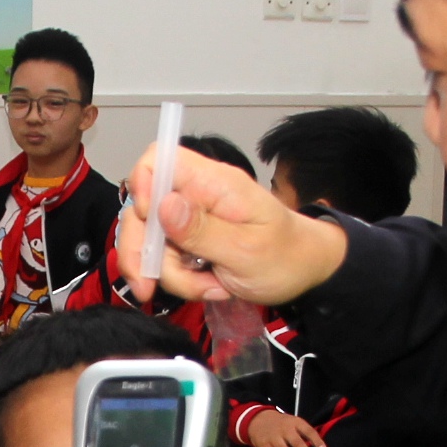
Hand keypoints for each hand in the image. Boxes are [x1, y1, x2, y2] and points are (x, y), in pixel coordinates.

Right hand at [112, 146, 350, 309]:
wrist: (305, 272)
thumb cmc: (285, 256)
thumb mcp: (246, 250)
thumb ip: (202, 230)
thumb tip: (162, 205)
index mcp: (213, 183)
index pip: (158, 159)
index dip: (142, 186)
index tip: (149, 224)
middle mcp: (196, 195)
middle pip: (141, 209)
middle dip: (142, 251)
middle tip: (151, 286)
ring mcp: (190, 219)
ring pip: (151, 241)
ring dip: (169, 273)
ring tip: (209, 288)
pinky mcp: (189, 241)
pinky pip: (165, 258)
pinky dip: (181, 280)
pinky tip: (209, 287)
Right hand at [244, 408, 325, 446]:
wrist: (258, 419)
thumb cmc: (282, 424)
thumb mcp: (294, 422)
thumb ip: (305, 433)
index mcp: (295, 423)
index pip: (308, 431)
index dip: (316, 440)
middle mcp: (284, 429)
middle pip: (296, 442)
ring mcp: (273, 438)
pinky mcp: (264, 446)